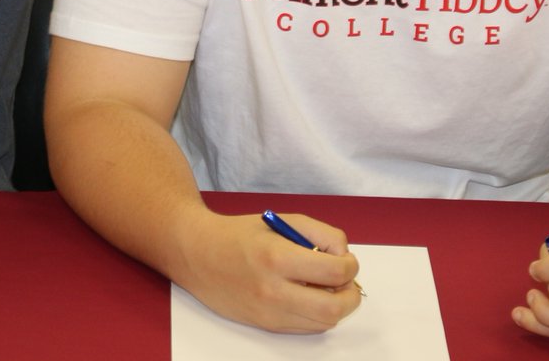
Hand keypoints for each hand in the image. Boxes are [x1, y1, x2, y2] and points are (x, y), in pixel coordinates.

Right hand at [176, 210, 361, 333]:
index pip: (334, 272)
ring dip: (333, 305)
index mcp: (277, 257)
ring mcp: (268, 313)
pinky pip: (305, 328)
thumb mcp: (281, 220)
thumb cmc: (239, 234)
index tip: (345, 258)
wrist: (197, 254)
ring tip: (323, 286)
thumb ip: (319, 233)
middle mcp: (273, 290)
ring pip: (323, 323)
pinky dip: (315, 314)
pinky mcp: (265, 326)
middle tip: (344, 280)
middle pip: (334, 309)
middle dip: (350, 294)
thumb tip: (343, 255)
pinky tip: (306, 295)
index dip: (350, 265)